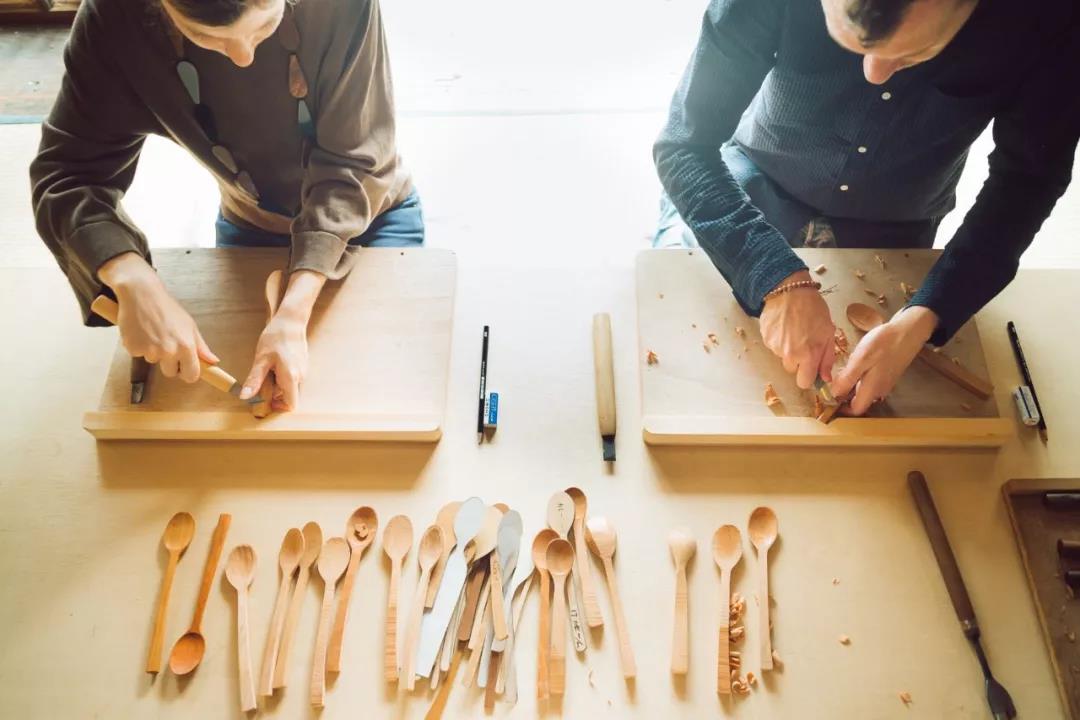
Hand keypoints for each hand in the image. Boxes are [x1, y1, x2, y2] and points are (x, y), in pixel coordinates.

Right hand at [98, 252, 218, 381]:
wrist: (142, 294)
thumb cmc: (168, 308)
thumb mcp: (190, 325)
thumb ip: (201, 346)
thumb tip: (213, 362)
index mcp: (186, 346)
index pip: (191, 376)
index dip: (187, 373)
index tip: (184, 368)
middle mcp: (169, 351)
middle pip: (170, 372)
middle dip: (169, 363)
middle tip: (166, 343)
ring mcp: (150, 351)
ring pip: (154, 361)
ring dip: (153, 351)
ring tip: (152, 332)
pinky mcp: (133, 348)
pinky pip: (138, 354)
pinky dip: (139, 346)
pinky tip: (140, 331)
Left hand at [241, 313, 308, 411]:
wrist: (291, 320)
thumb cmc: (276, 337)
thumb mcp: (261, 359)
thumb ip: (254, 380)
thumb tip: (245, 397)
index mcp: (292, 377)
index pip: (291, 404)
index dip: (279, 407)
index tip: (266, 401)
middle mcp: (301, 377)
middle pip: (288, 395)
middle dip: (273, 392)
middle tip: (261, 378)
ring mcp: (303, 371)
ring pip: (289, 386)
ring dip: (277, 382)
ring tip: (268, 367)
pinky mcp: (302, 365)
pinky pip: (291, 377)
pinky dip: (281, 375)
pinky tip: (275, 362)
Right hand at [758, 270, 835, 388]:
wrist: (790, 290)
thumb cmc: (812, 308)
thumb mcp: (828, 332)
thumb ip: (827, 358)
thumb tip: (825, 378)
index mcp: (808, 355)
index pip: (804, 383)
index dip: (808, 377)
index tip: (811, 370)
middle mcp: (789, 355)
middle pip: (793, 370)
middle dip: (799, 362)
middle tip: (804, 344)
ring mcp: (775, 347)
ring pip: (783, 358)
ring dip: (788, 350)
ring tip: (794, 331)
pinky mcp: (766, 339)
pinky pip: (774, 347)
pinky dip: (779, 340)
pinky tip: (785, 327)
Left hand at [831, 305, 938, 414]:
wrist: (909, 331)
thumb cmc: (884, 343)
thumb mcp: (861, 359)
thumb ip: (847, 379)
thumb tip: (834, 394)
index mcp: (872, 389)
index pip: (856, 410)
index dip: (841, 407)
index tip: (830, 397)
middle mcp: (880, 390)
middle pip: (859, 400)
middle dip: (845, 393)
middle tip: (834, 378)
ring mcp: (885, 382)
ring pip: (864, 390)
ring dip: (852, 383)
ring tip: (844, 368)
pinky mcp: (888, 374)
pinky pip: (870, 381)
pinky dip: (861, 376)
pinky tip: (857, 363)